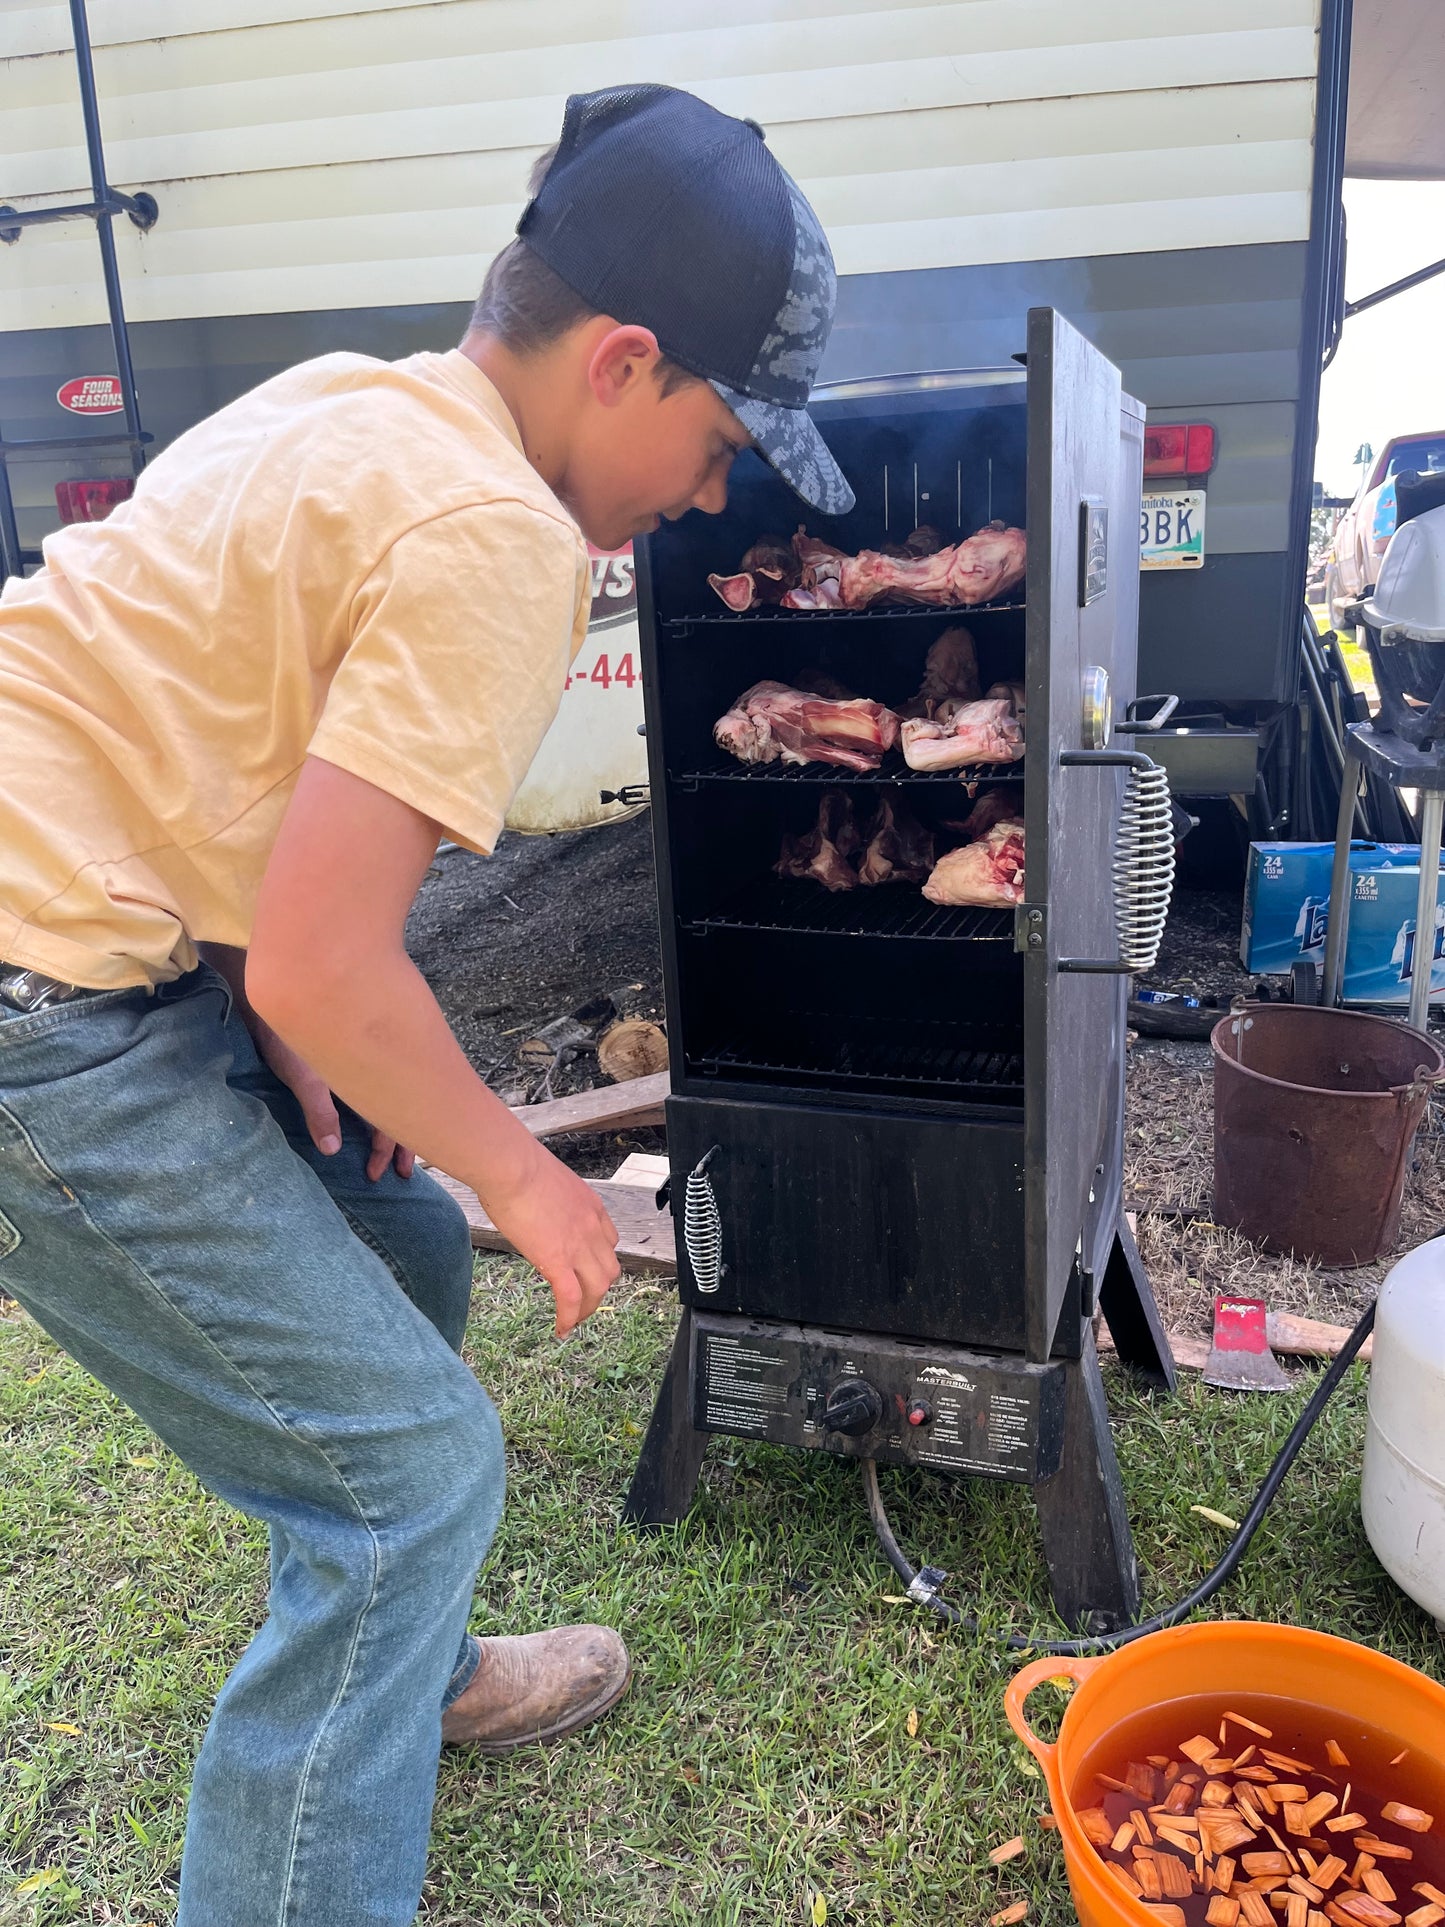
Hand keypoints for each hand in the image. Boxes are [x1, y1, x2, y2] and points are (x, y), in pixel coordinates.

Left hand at [253, 1014, 414, 1183]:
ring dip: (397, 1126)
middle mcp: (374, 1069)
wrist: (278, 995)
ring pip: (394, 1098)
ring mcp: (367, 1061)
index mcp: (367, 1076)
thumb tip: (332, 1150)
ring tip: (397, 1154)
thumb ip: (319, 1111)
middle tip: (403, 1174)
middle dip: (405, 1142)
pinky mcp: (355, 1054)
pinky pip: (379, 1086)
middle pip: (401, 1109)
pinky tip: (380, 1116)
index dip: (392, 1149)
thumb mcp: (303, 1076)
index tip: (384, 1174)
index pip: (391, 1120)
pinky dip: (385, 1106)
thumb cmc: (285, 1037)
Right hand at [478, 1139, 620, 1336]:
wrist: (511, 1166)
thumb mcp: (545, 1182)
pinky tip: (561, 1329)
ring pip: (597, 1288)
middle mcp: (592, 1227)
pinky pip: (571, 1297)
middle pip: (609, 1268)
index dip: (600, 1260)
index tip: (587, 1270)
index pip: (609, 1240)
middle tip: (582, 1301)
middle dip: (598, 1289)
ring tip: (573, 1321)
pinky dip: (569, 1317)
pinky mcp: (557, 1260)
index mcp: (590, 1206)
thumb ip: (548, 1201)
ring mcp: (578, 1245)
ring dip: (587, 1308)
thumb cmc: (516, 1165)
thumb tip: (531, 1208)